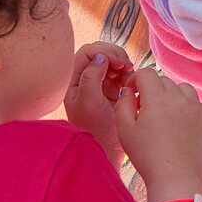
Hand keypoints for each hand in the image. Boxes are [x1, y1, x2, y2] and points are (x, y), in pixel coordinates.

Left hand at [64, 42, 134, 165]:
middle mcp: (82, 80)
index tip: (119, 63)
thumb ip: (91, 76)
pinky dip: (126, 73)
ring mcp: (96, 84)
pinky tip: (129, 84)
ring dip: (122, 65)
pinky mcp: (109, 89)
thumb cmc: (96, 129)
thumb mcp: (90, 102)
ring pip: (110, 61)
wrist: (107, 149)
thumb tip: (100, 57)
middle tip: (127, 67)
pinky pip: (118, 72)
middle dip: (115, 56)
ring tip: (128, 77)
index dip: (105, 52)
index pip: (87, 53)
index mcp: (72, 82)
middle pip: (99, 53)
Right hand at [113, 67, 201, 190]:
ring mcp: (198, 108)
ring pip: (184, 90)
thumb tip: (128, 91)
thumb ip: (123, 104)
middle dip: (152, 90)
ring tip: (165, 115)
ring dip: (173, 96)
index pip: (146, 73)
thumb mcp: (125, 130)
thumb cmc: (147, 156)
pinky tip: (181, 125)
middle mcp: (181, 98)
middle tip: (145, 109)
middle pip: (164, 81)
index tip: (132, 93)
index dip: (136, 80)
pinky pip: (199, 105)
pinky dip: (189, 109)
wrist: (176, 179)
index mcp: (158, 98)